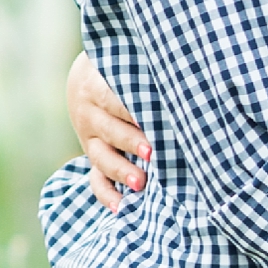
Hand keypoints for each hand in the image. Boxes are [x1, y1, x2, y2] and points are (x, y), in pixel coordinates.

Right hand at [65, 51, 148, 209]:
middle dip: (130, 142)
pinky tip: (121, 206)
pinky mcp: (93, 156)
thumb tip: (181, 73)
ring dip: (121, 170)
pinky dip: (106, 193)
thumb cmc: (120, 67)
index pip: (111, 98)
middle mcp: (88, 114)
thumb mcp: (125, 61)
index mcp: (94, 85)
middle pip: (109, 130)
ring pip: (101, 157)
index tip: (151, 118)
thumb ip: (144, 69)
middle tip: (152, 153)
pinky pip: (95, 179)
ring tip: (140, 183)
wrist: (86, 78)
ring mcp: (88, 138)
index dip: (129, 109)